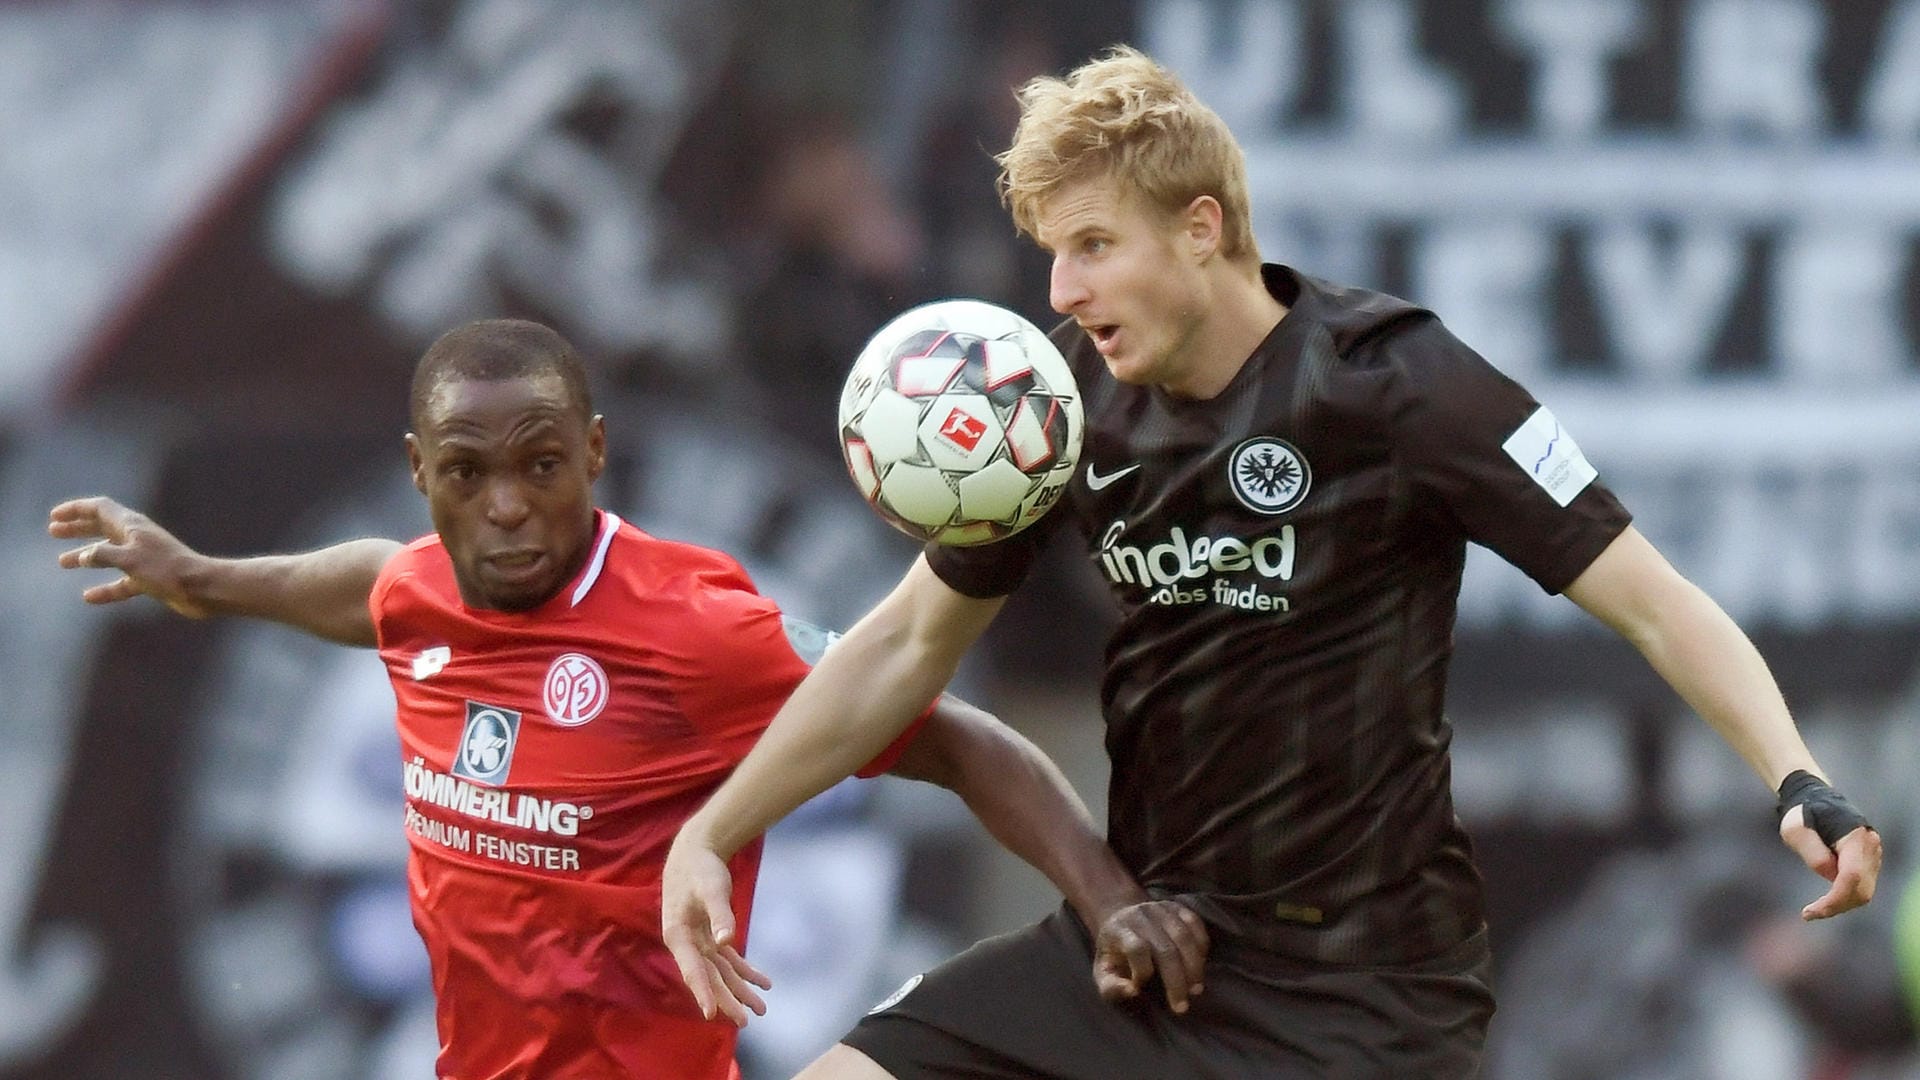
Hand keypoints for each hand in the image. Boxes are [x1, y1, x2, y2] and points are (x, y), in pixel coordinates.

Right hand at [48, 496, 209, 616]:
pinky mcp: (150, 578)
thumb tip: (82, 557)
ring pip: (108, 554)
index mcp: (132, 525)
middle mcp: (137, 538)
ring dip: (85, 556)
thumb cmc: (167, 570)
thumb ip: (103, 555)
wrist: (202, 589)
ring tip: (62, 563)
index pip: (99, 508)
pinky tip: (89, 597)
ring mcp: (143, 558)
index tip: (54, 516)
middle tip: (53, 532)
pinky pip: (121, 582)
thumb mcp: (130, 559)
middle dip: (77, 528)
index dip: (76, 510)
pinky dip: (105, 588)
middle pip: (101, 528)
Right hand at [660, 836, 770, 1025]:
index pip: (692, 970)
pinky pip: (727, 960)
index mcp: (678, 935)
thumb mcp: (711, 889)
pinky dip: (743, 970)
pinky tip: (762, 982)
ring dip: (739, 989)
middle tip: (745, 1020)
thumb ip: (720, 915)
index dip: (703, 992)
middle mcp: (686, 944)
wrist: (694, 852)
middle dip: (727, 999)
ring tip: (761, 1008)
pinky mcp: (710, 936)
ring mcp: (698, 942)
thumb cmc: (700, 870)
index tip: (712, 1014)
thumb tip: (727, 942)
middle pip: (708, 977)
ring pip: (720, 972)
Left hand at [1091, 899, 1209, 1013]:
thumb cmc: (1114, 953)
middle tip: (1182, 1006)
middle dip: (1176, 980)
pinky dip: (1202, 945)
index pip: (1136, 948)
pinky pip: (1195, 923)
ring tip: (1195, 989)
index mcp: (1118, 929)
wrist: (1121, 918)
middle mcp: (1141, 915)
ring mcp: (1160, 908)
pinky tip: (1201, 964)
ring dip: (1194, 967)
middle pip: (1165, 948)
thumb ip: (1110, 987)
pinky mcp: (1176, 906)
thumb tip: (1132, 991)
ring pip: (1184, 937)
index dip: (1142, 972)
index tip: (1140, 989)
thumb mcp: (1103, 972)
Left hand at [1779, 807, 1880, 919]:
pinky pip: (1861, 888)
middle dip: (1836, 906)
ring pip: (1864, 892)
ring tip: (1814, 909)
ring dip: (1841, 904)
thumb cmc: (1801, 814)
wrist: (1814, 799)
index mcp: (1854, 837)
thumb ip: (1812, 852)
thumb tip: (1830, 876)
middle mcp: (1870, 847)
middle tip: (1808, 914)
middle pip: (1861, 890)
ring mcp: (1873, 855)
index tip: (1810, 912)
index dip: (1834, 899)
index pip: (1852, 876)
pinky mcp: (1869, 862)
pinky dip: (1845, 898)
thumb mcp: (1795, 830)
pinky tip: (1826, 900)